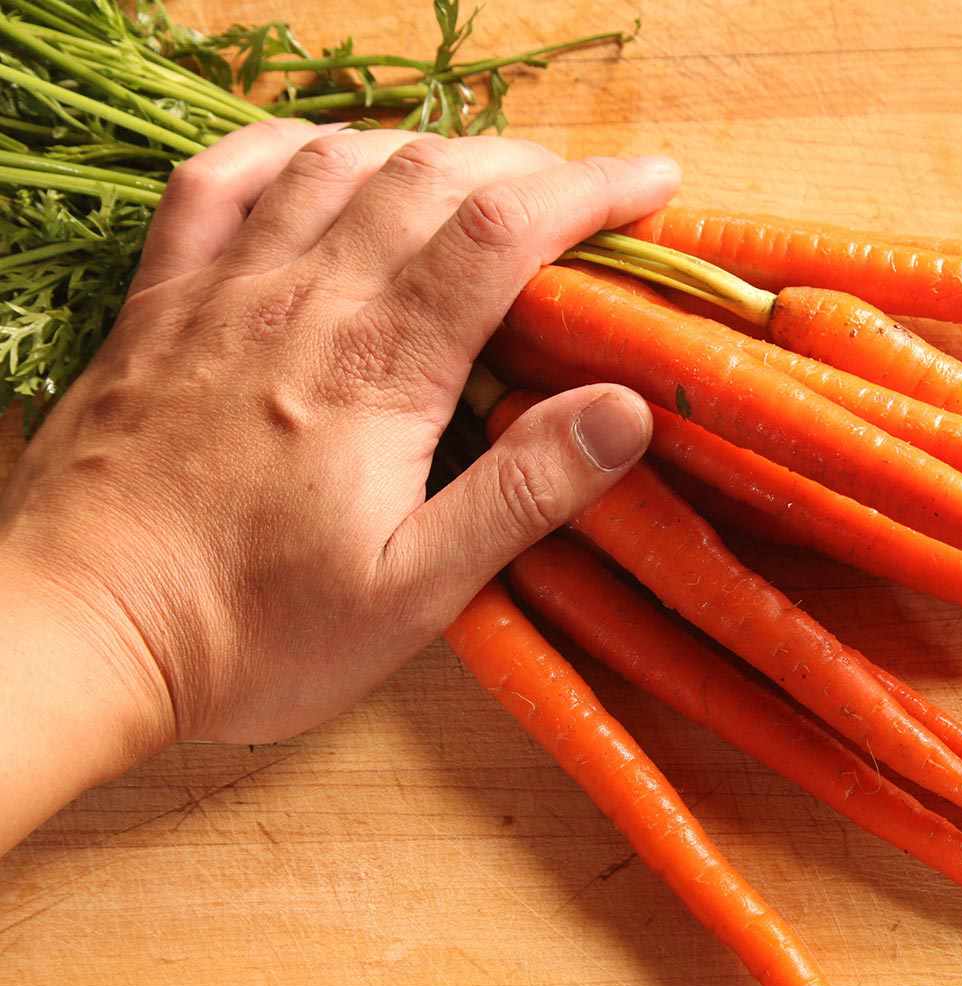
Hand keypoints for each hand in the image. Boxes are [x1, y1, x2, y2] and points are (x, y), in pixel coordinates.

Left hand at [0, 120, 678, 815]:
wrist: (79, 634)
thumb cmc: (254, 629)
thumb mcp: (413, 590)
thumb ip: (523, 492)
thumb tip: (626, 409)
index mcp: (378, 365)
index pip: (504, 230)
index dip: (591, 189)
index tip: (654, 182)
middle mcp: (303, 298)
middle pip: (432, 174)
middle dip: (526, 165)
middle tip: (582, 193)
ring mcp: (221, 289)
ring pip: (337, 160)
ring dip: (425, 149)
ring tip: (478, 178)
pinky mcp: (159, 301)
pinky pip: (219, 178)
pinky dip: (288, 146)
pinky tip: (325, 157)